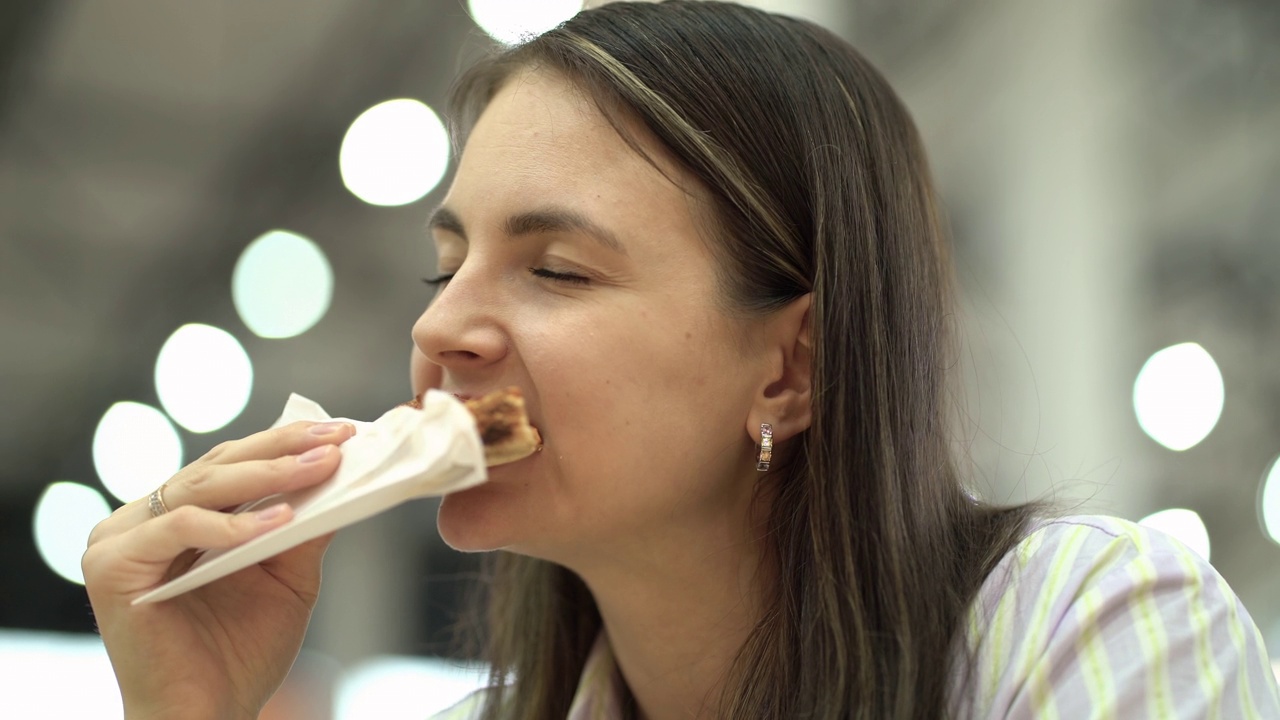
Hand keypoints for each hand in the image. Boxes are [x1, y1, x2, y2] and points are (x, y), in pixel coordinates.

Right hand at [83, 420, 355, 719]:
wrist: (208, 715)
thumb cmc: (240, 652)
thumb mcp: (287, 577)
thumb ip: (303, 527)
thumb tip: (341, 472)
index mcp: (178, 516)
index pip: (232, 463)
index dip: (285, 443)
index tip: (341, 431)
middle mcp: (143, 520)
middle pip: (218, 466)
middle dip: (283, 448)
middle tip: (337, 437)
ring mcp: (119, 539)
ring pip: (200, 487)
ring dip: (268, 474)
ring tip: (320, 467)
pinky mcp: (111, 566)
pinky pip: (178, 528)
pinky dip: (231, 524)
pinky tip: (281, 519)